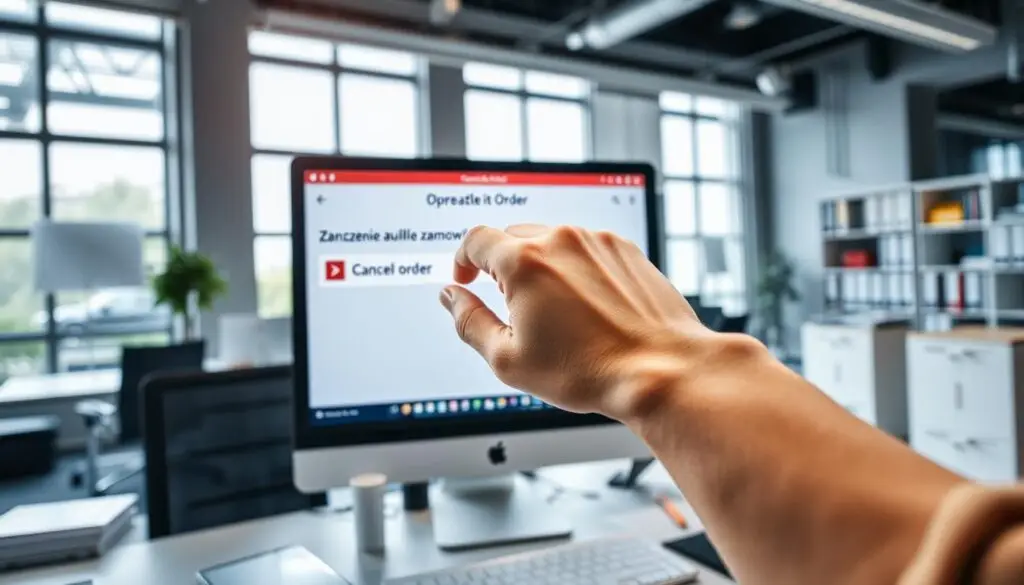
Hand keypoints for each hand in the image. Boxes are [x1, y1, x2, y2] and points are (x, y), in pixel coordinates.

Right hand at [439, 224, 715, 420]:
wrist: (660, 369)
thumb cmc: (588, 370)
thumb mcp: (508, 359)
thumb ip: (469, 321)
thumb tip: (451, 297)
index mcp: (524, 263)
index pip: (476, 239)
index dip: (463, 259)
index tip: (467, 278)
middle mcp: (561, 240)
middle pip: (513, 237)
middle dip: (502, 266)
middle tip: (512, 306)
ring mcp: (597, 242)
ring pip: (553, 242)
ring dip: (542, 267)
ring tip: (557, 313)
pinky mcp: (626, 250)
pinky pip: (587, 249)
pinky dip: (577, 270)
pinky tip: (588, 308)